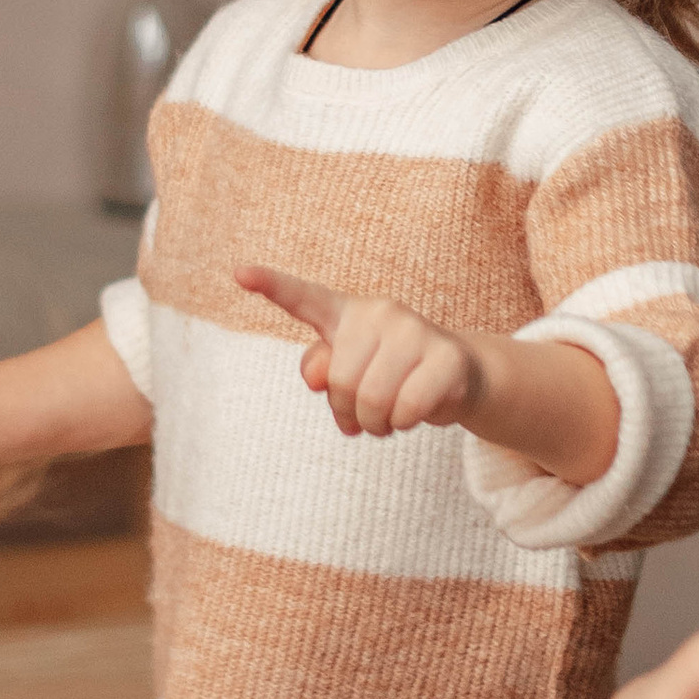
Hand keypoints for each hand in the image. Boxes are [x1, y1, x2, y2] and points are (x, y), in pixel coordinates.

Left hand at [238, 263, 484, 437]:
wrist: (459, 378)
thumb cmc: (392, 376)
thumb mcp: (353, 374)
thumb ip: (323, 371)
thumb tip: (317, 377)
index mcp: (348, 314)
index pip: (304, 298)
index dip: (271, 285)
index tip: (238, 272)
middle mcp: (380, 312)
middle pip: (339, 381)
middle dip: (349, 411)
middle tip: (368, 414)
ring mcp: (416, 330)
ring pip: (372, 400)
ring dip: (377, 425)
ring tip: (391, 417)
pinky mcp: (447, 357)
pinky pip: (406, 409)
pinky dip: (405, 424)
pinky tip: (416, 413)